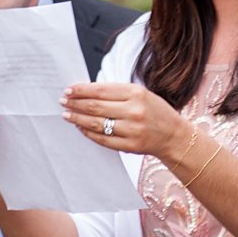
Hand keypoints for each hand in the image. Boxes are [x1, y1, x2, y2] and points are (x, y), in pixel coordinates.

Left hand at [61, 81, 190, 160]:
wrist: (174, 136)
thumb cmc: (155, 111)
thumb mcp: (141, 94)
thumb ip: (117, 92)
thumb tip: (86, 92)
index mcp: (136, 93)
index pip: (101, 90)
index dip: (82, 90)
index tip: (69, 90)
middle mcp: (134, 111)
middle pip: (96, 107)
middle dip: (76, 104)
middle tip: (63, 101)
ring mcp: (132, 130)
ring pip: (96, 124)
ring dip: (78, 119)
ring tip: (67, 115)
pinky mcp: (129, 146)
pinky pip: (102, 139)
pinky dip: (88, 133)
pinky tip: (80, 128)